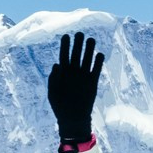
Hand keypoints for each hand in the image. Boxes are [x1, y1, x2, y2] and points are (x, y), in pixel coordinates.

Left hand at [47, 31, 104, 145]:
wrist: (72, 119)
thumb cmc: (59, 106)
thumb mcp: (53, 93)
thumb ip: (54, 79)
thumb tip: (56, 65)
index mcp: (62, 73)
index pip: (63, 56)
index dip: (64, 46)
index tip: (66, 35)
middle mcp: (73, 72)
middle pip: (76, 55)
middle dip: (77, 44)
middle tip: (80, 33)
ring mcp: (83, 76)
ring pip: (86, 60)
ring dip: (89, 50)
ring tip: (91, 39)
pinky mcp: (92, 82)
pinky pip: (95, 70)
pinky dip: (98, 62)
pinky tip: (99, 54)